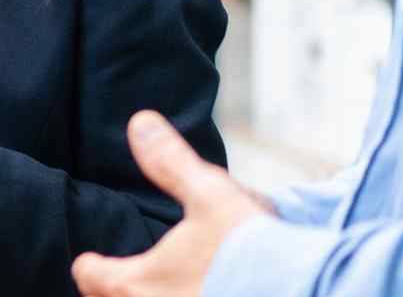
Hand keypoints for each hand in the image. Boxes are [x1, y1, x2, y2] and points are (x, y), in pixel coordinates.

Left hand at [72, 110, 268, 296]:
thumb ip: (171, 162)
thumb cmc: (251, 252)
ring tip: (174, 289)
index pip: (89, 275)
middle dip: (123, 291)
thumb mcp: (211, 196)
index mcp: (135, 284)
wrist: (312, 295)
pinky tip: (208, 296)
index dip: (93, 263)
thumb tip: (140, 122)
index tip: (94, 259)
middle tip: (136, 278)